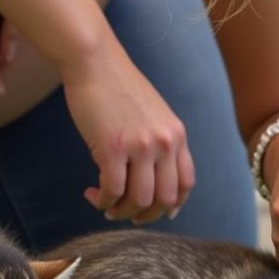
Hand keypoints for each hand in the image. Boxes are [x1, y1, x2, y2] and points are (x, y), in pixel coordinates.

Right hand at [60, 42, 193, 223]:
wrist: (96, 63)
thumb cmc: (119, 88)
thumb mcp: (153, 115)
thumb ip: (159, 142)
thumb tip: (153, 177)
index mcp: (177, 135)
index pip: (186, 183)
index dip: (172, 205)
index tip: (157, 212)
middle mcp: (165, 143)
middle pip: (165, 199)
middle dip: (145, 215)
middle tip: (125, 213)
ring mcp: (141, 146)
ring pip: (139, 200)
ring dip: (120, 211)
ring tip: (105, 205)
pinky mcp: (114, 148)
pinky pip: (112, 191)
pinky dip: (102, 200)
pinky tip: (92, 194)